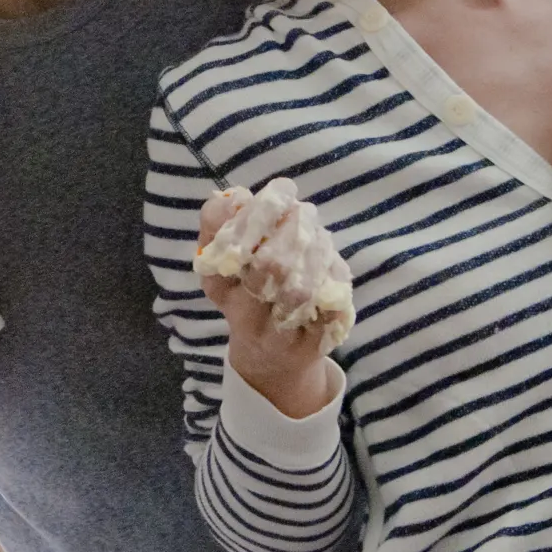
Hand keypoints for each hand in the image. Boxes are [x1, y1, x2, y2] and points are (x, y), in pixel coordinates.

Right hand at [197, 183, 343, 419]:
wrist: (271, 358)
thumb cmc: (248, 294)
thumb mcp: (224, 262)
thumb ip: (221, 224)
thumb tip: (237, 196)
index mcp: (218, 287)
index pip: (222, 249)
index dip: (248, 217)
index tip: (275, 193)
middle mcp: (244, 315)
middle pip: (269, 267)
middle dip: (292, 229)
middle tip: (302, 211)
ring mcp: (279, 336)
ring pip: (300, 292)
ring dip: (315, 253)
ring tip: (316, 235)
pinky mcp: (312, 346)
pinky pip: (329, 311)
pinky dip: (333, 281)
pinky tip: (329, 265)